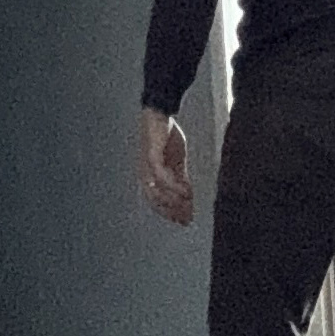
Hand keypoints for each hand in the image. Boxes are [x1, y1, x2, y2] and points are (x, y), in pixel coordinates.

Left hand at [139, 108, 193, 225]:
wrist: (159, 114)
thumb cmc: (166, 136)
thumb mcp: (177, 161)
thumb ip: (181, 178)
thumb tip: (189, 196)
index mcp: (150, 177)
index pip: (159, 202)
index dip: (171, 214)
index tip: (186, 221)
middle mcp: (146, 175)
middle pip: (156, 202)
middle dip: (172, 212)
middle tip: (187, 218)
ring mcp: (147, 167)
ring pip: (157, 192)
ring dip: (173, 202)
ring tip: (188, 206)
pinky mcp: (152, 156)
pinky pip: (161, 176)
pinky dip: (173, 186)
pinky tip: (186, 191)